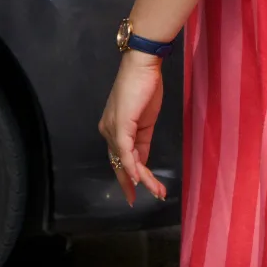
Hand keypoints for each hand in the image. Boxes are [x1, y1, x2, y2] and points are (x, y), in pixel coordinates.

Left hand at [98, 51, 166, 205]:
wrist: (142, 66)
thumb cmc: (144, 86)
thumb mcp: (145, 119)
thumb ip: (142, 140)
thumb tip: (143, 160)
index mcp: (113, 128)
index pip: (120, 158)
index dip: (127, 175)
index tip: (136, 190)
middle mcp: (109, 131)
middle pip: (119, 164)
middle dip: (128, 184)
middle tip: (134, 200)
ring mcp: (114, 129)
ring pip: (126, 162)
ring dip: (143, 179)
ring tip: (157, 192)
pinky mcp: (121, 126)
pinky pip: (127, 153)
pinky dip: (134, 167)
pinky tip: (141, 179)